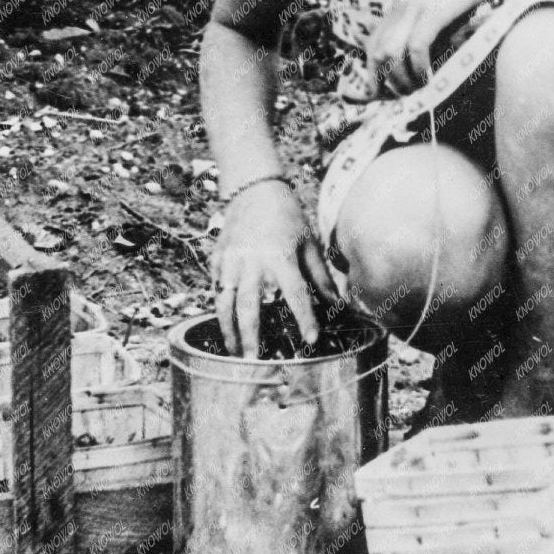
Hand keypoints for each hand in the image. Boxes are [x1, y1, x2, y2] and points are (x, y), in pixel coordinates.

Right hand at [210, 180, 338, 356]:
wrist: (254, 191)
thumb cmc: (288, 218)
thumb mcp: (309, 243)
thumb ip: (321, 276)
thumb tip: (339, 304)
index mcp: (280, 256)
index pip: (295, 293)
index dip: (304, 318)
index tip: (311, 340)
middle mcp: (252, 261)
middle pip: (249, 305)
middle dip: (252, 336)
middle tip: (256, 362)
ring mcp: (230, 261)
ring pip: (225, 303)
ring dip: (229, 331)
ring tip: (236, 353)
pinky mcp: (217, 260)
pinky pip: (215, 290)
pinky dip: (219, 311)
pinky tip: (226, 328)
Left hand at [367, 0, 512, 97]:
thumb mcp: (447, 5)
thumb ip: (436, 27)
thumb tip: (434, 57)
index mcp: (405, 4)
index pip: (374, 41)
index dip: (374, 70)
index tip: (385, 92)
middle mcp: (404, 5)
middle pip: (377, 51)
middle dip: (386, 80)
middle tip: (405, 96)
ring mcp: (417, 6)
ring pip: (390, 52)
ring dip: (402, 78)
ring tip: (418, 90)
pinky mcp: (434, 10)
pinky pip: (415, 46)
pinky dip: (418, 67)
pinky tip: (429, 78)